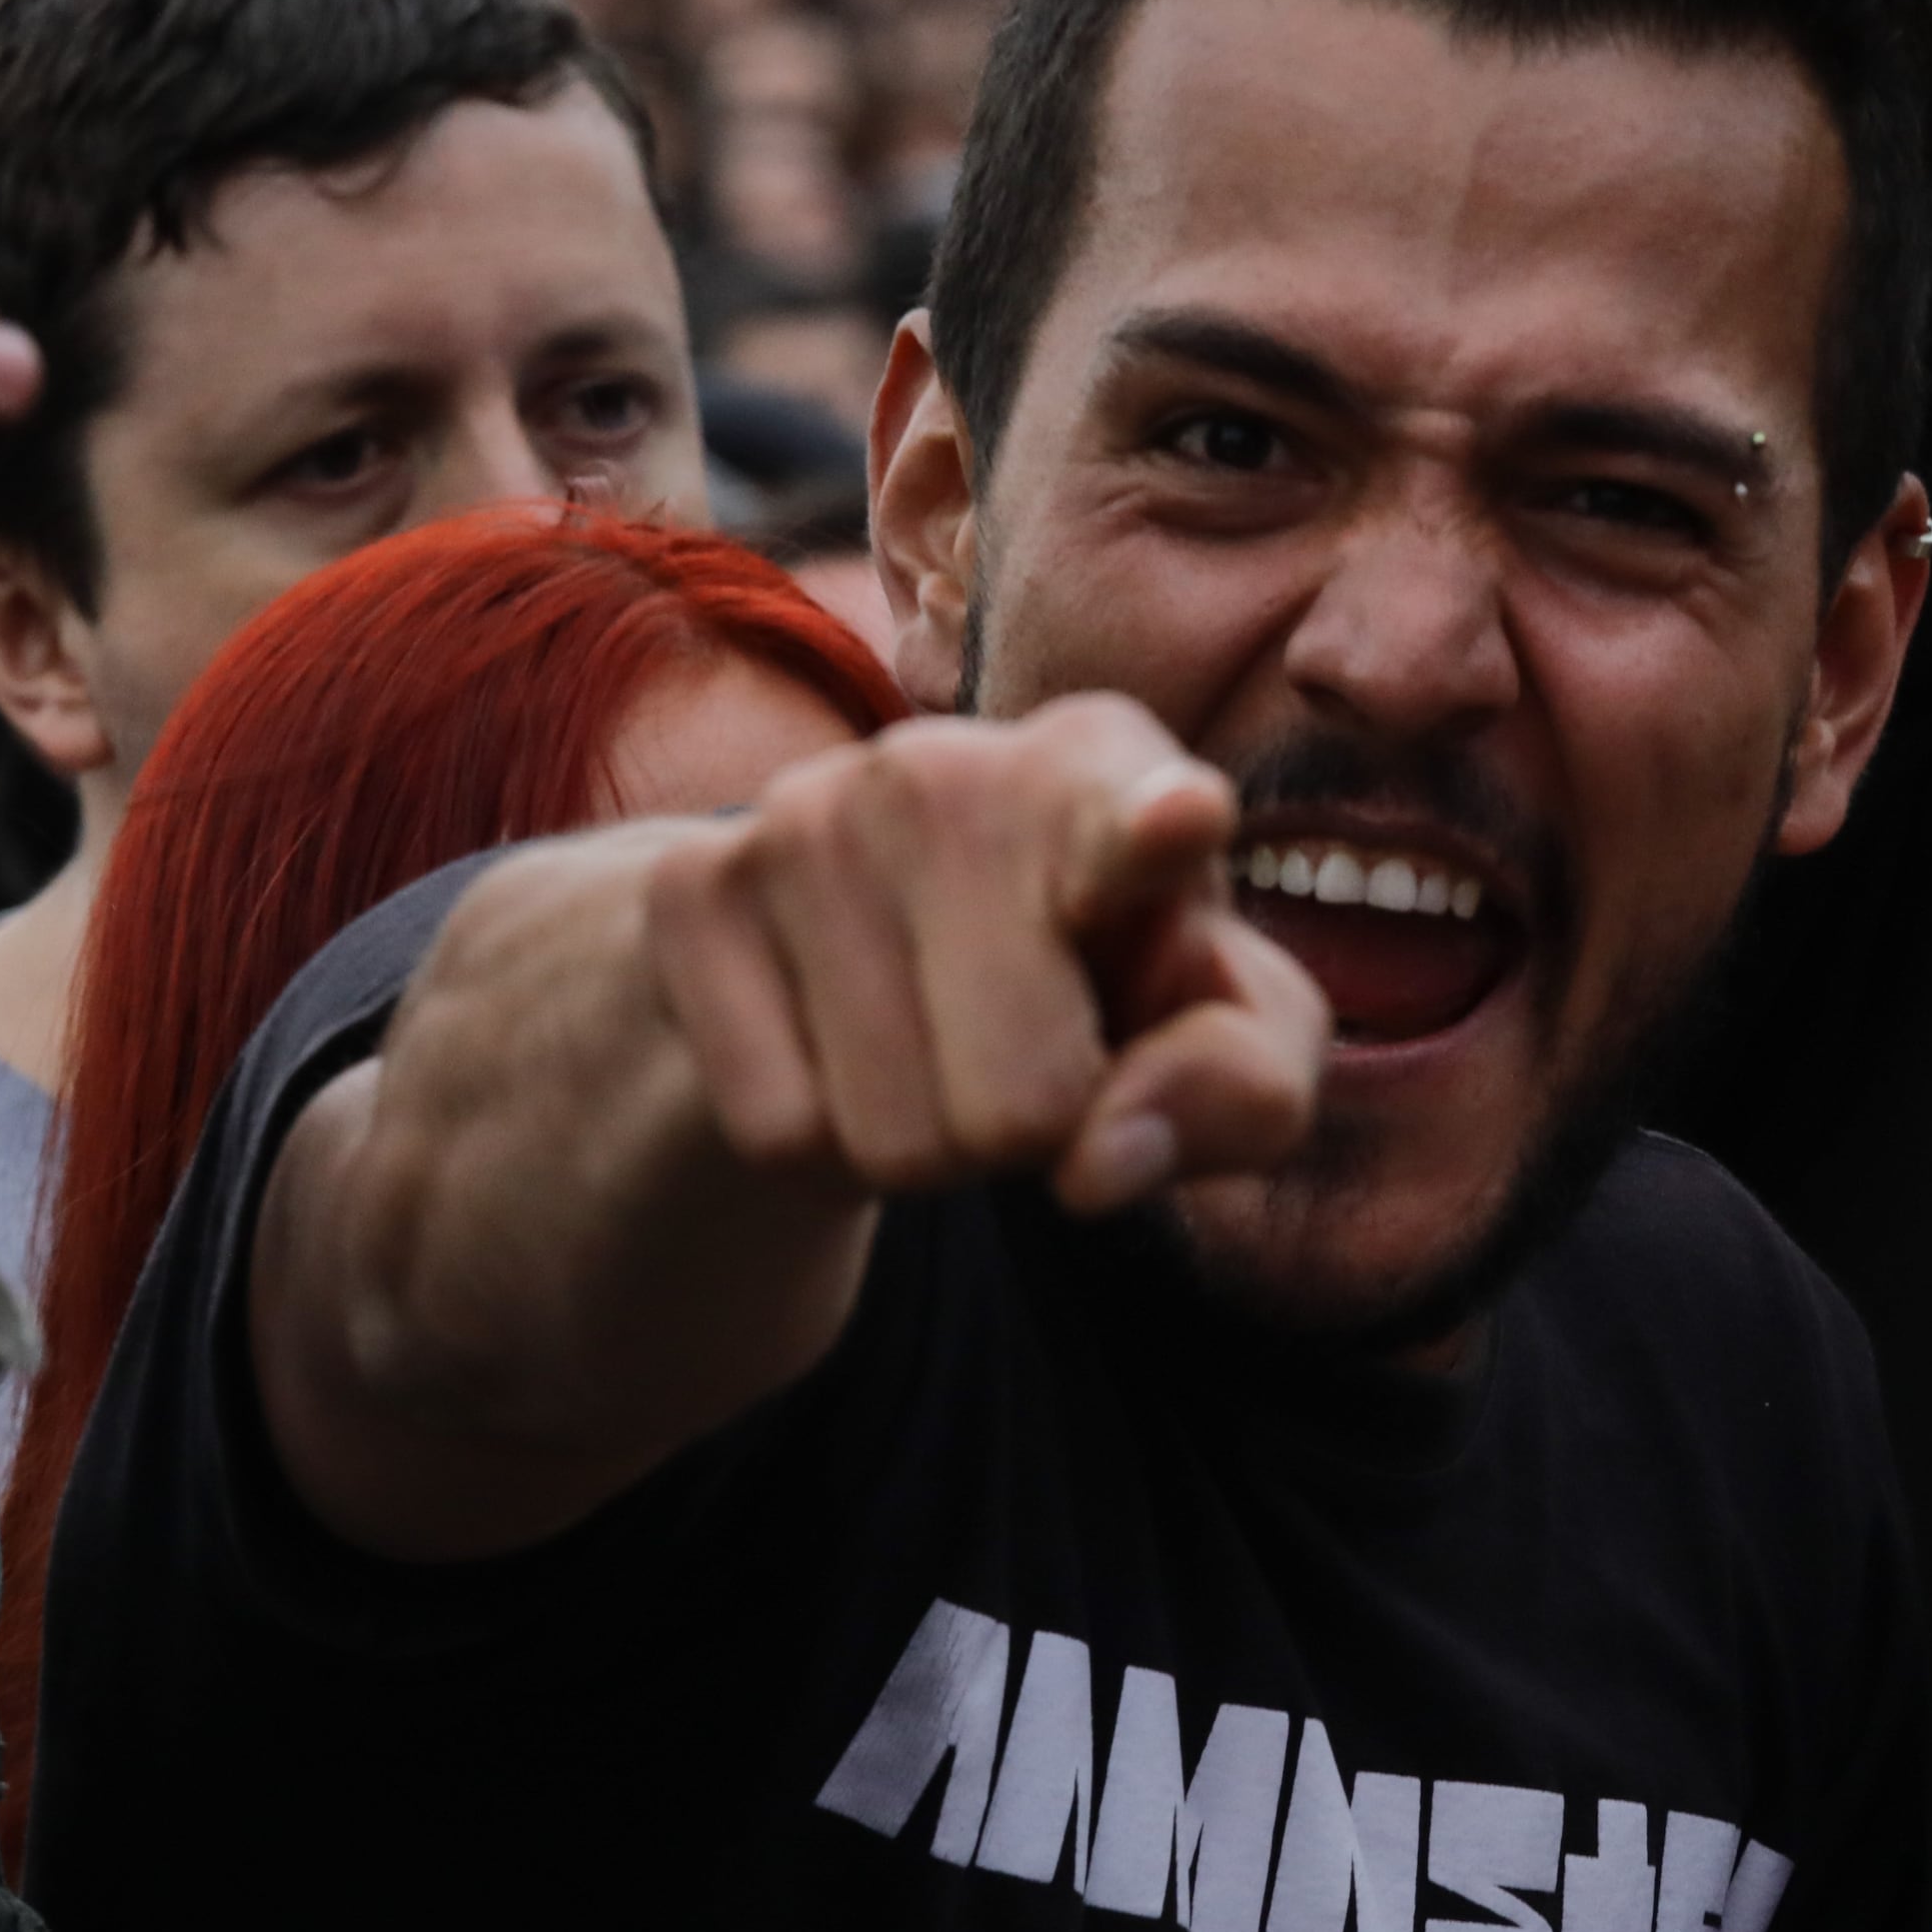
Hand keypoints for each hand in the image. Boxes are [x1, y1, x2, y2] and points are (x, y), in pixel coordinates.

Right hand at [642, 691, 1329, 1216]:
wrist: (861, 940)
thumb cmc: (1098, 981)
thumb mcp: (1223, 1035)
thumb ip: (1240, 1088)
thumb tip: (1099, 1163)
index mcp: (1109, 772)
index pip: (1140, 818)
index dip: (1158, 835)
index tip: (1182, 823)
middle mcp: (952, 768)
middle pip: (1026, 1108)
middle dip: (1030, 1138)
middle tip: (1019, 1059)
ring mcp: (805, 815)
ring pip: (895, 1139)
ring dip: (923, 1146)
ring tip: (928, 1048)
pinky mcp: (691, 886)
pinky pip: (779, 1131)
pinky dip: (820, 1144)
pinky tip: (834, 1053)